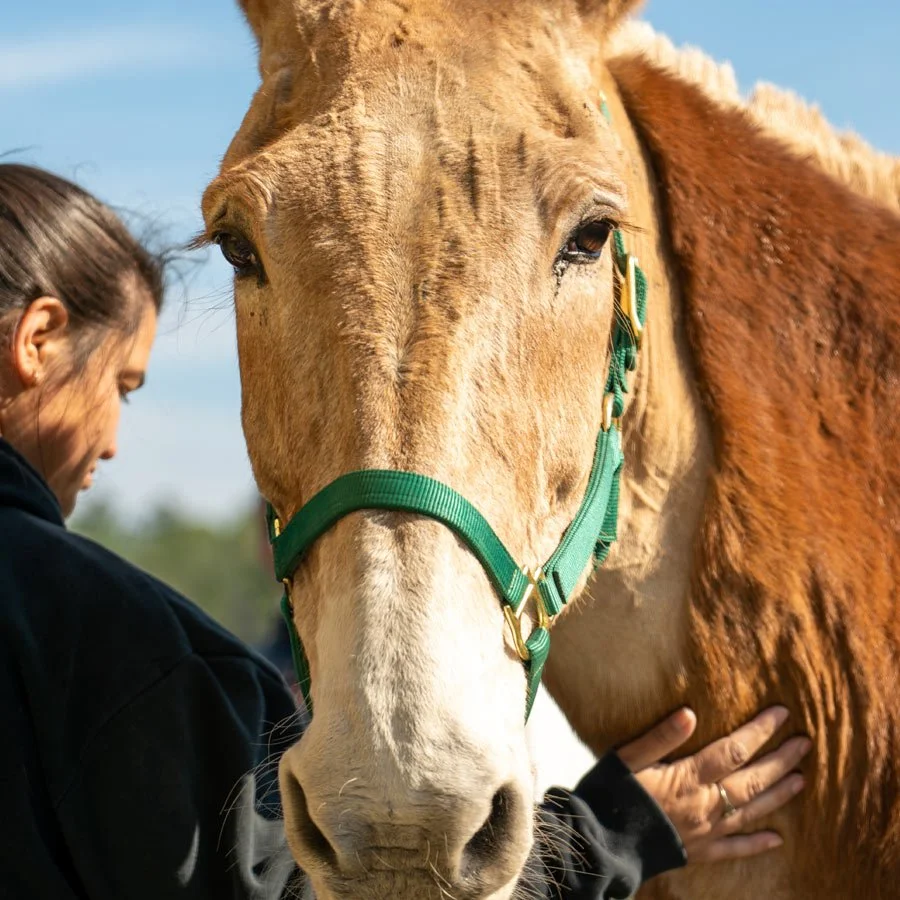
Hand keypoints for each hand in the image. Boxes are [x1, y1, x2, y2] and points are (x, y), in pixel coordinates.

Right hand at [616, 706, 810, 863]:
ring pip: (751, 811)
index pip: (734, 750)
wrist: (601, 843)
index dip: (760, 731)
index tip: (781, 714)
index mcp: (689, 778)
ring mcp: (705, 831)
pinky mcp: (699, 851)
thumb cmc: (611, 794)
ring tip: (801, 780)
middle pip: (752, 780)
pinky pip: (734, 848)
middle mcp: (705, 804)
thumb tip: (690, 713)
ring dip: (778, 795)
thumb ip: (660, 736)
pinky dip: (757, 844)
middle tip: (805, 744)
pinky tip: (776, 839)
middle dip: (780, 760)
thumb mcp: (628, 758)